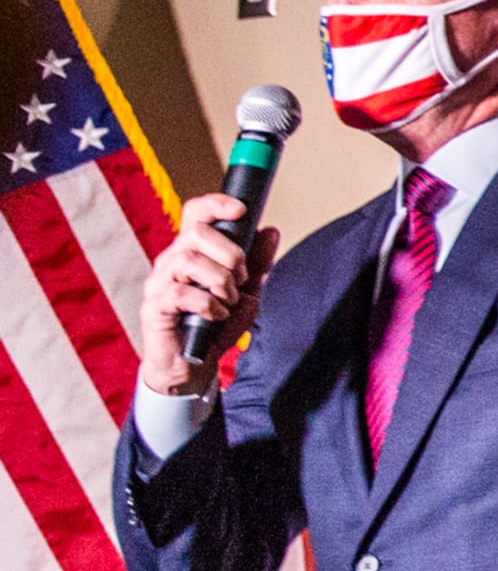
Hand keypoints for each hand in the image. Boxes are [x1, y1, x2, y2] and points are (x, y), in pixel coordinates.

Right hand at [135, 197, 278, 396]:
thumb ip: (257, 263)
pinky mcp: (153, 308)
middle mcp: (171, 262)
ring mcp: (158, 284)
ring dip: (220, 282)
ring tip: (228, 301)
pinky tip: (216, 316)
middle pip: (196, 233)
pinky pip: (180, 292)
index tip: (241, 209)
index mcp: (192, 252)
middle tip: (242, 278)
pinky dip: (208, 304)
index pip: (195, 214)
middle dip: (230, 254)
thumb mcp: (245, 291)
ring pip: (189, 261)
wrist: (193, 366)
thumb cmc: (215, 325)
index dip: (216, 205)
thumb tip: (270, 230)